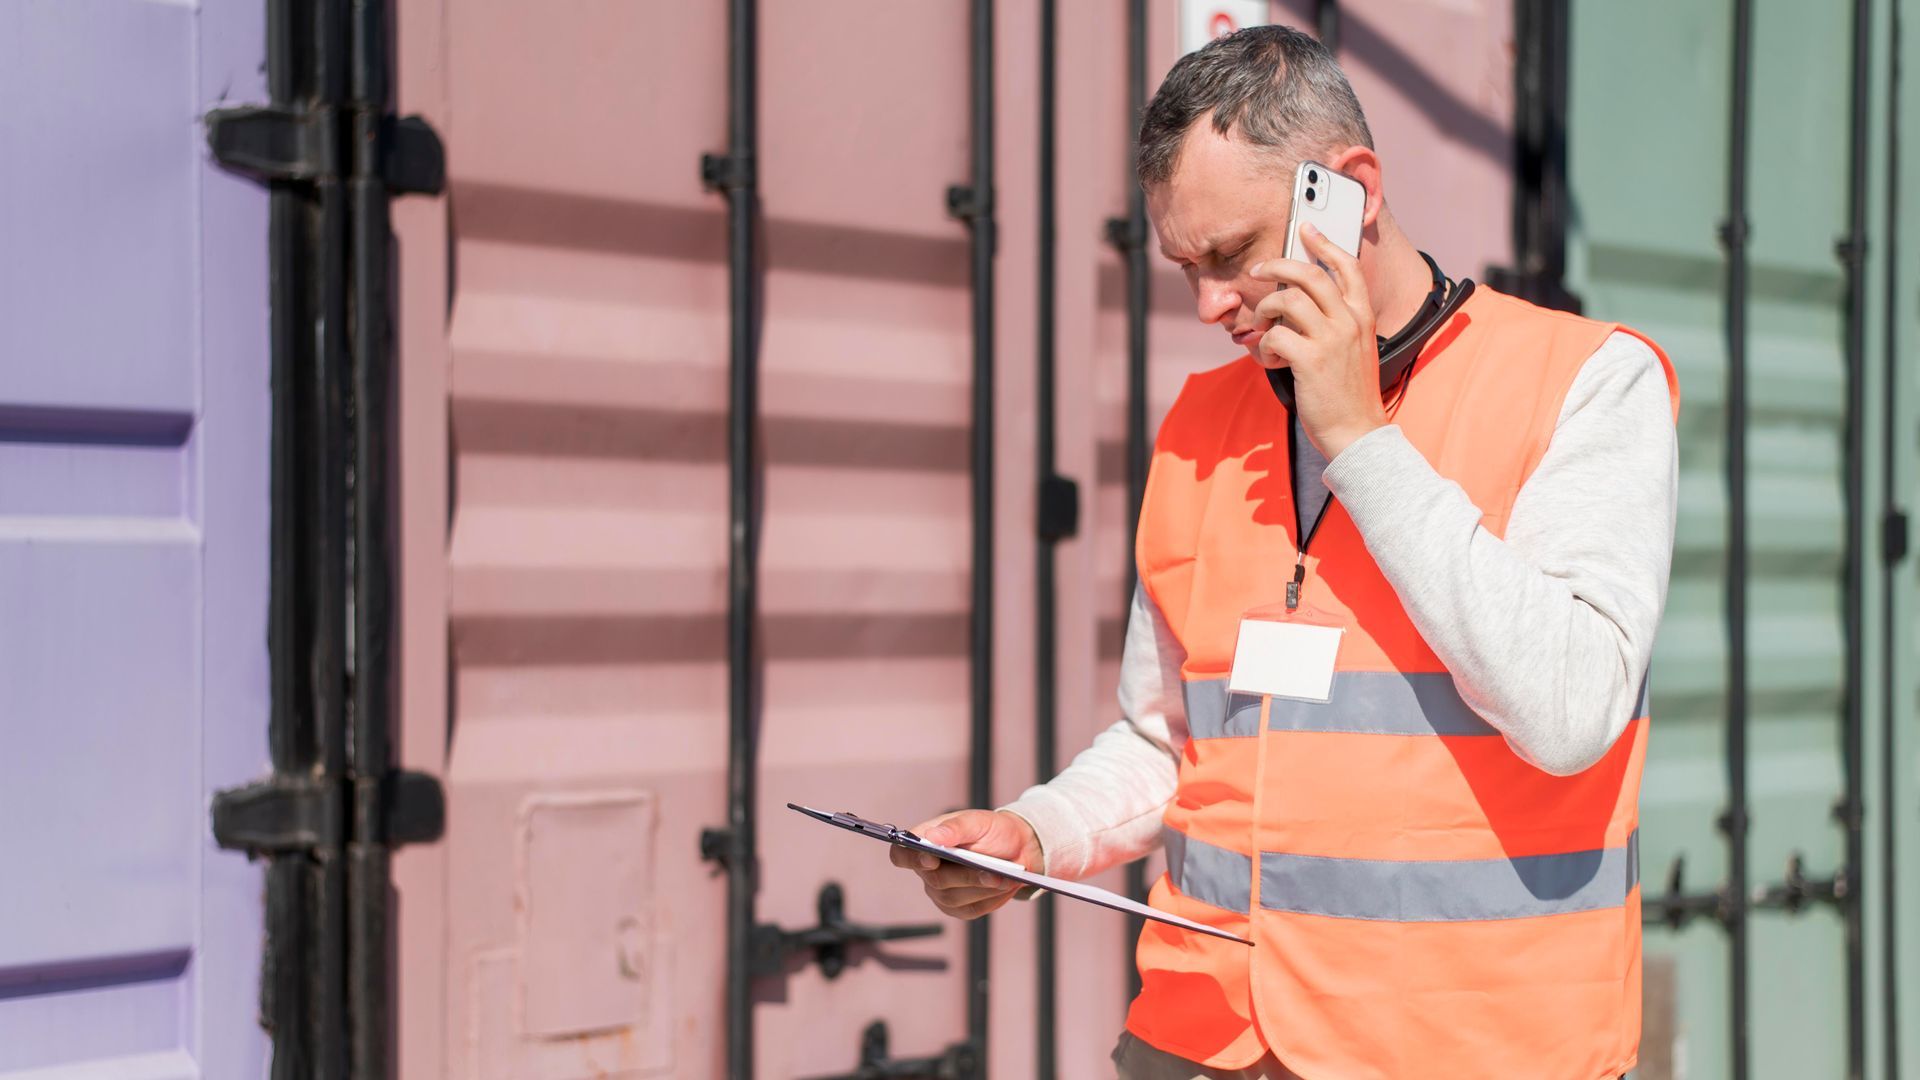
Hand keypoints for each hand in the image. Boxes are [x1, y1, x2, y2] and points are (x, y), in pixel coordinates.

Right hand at [888, 808, 1043, 920]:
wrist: (1018, 848)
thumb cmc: (992, 830)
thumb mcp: (978, 821)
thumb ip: (955, 827)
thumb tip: (932, 836)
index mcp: (925, 842)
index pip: (901, 854)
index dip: (910, 859)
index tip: (931, 858)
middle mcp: (927, 870)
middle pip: (934, 880)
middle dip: (965, 876)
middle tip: (992, 873)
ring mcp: (941, 892)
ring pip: (954, 899)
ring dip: (981, 888)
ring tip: (1004, 879)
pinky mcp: (959, 908)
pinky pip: (971, 909)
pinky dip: (990, 899)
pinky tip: (1004, 886)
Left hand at [1249, 224, 1387, 458]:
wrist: (1357, 432)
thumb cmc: (1349, 394)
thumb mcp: (1354, 349)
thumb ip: (1336, 324)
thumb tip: (1297, 303)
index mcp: (1363, 316)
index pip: (1347, 267)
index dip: (1325, 243)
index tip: (1307, 228)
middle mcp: (1350, 322)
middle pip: (1311, 274)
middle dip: (1279, 264)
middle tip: (1258, 269)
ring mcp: (1331, 340)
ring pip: (1287, 301)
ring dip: (1265, 310)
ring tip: (1262, 327)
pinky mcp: (1310, 360)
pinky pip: (1275, 336)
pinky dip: (1264, 345)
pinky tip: (1270, 358)